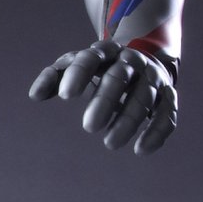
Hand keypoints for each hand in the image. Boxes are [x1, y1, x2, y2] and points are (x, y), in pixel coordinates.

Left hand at [28, 39, 176, 153]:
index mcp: (105, 51)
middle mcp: (132, 60)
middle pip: (119, 77)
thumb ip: (54, 77)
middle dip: (105, 100)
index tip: (65, 96)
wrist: (141, 62)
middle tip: (88, 127)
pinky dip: (156, 131)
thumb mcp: (74, 67)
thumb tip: (34, 95)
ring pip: (144, 96)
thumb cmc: (98, 69)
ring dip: (128, 120)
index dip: (78, 75)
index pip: (90, 58)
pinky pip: (167, 113)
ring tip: (109, 143)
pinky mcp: (168, 95)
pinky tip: (140, 150)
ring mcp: (152, 77)